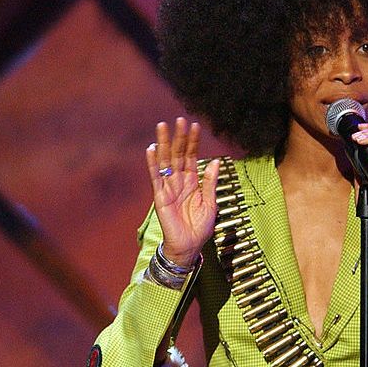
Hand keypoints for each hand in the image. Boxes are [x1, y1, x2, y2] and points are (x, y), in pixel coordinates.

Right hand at [145, 117, 220, 267]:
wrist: (189, 246)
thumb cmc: (200, 227)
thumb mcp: (211, 203)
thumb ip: (210, 182)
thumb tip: (215, 161)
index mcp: (192, 182)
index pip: (191, 157)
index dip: (192, 142)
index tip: (195, 126)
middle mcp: (179, 181)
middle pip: (178, 154)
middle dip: (179, 137)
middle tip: (179, 119)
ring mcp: (168, 187)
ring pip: (165, 161)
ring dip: (164, 144)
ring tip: (163, 127)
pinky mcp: (160, 196)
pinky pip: (156, 177)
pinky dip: (153, 163)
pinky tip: (152, 149)